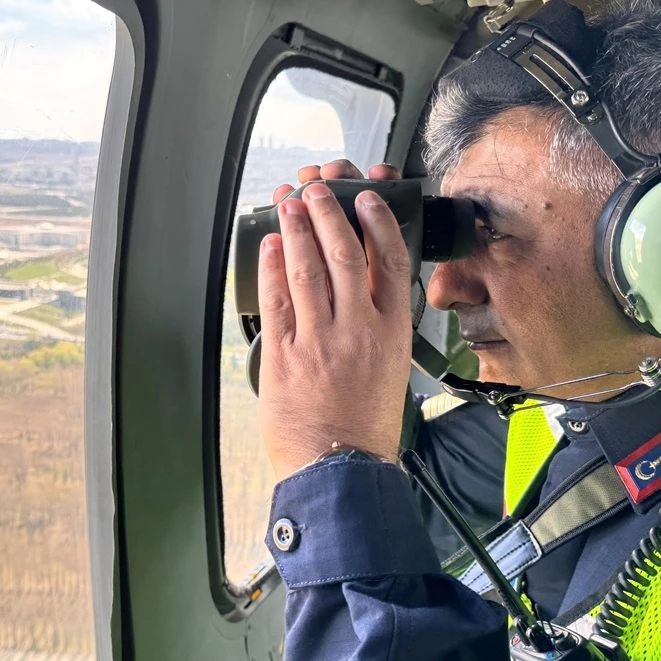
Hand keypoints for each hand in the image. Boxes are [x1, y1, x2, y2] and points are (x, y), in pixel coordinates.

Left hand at [259, 160, 412, 478]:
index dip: (377, 224)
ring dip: (296, 230)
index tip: (367, 200)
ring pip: (307, 270)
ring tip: (290, 205)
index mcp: (391, 333)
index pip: (389, 263)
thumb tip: (362, 292)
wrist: (341, 470)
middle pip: (344, 254)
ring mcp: (319, 341)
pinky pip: (277, 300)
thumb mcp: (391, 370)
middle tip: (318, 189)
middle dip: (328, 214)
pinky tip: (268, 248)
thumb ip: (379, 328)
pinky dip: (271, 268)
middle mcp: (358, 330)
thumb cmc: (366, 428)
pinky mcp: (285, 356)